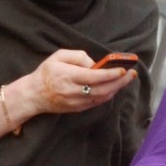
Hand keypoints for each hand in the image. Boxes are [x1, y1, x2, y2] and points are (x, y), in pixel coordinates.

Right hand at [16, 49, 136, 115]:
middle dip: (120, 82)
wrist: (34, 95)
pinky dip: (108, 94)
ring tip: (126, 79)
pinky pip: (97, 102)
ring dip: (116, 88)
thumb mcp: (58, 56)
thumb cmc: (46, 72)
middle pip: (103, 89)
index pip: (94, 76)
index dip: (111, 74)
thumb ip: (78, 56)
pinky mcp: (78, 109)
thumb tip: (95, 64)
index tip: (123, 69)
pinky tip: (114, 87)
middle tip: (132, 74)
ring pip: (102, 97)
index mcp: (68, 76)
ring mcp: (76, 102)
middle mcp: (73, 91)